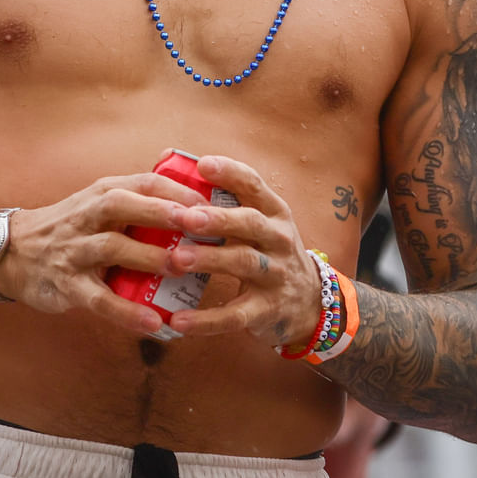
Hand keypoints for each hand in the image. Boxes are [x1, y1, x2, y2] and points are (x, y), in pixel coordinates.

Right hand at [0, 171, 214, 333]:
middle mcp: (87, 216)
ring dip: (149, 258)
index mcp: (102, 193)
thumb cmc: (71, 227)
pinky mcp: (67, 285)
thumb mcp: (98, 200)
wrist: (13, 252)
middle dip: (163, 214)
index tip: (214, 202)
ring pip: (112, 249)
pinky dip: (126, 311)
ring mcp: (74, 250)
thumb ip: (137, 192)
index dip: (179, 190)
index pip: (143, 182)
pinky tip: (154, 322)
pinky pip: (99, 299)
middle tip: (201, 226)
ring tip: (183, 269)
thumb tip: (179, 167)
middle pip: (125, 206)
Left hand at [161, 155, 323, 351]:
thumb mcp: (258, 222)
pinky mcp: (266, 310)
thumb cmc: (266, 251)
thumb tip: (167, 158)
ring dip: (209, 260)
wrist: (309, 303)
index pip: (255, 185)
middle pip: (250, 223)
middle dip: (218, 219)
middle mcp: (279, 239)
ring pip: (243, 263)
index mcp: (273, 212)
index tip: (202, 164)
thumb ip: (221, 197)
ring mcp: (276, 275)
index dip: (230, 173)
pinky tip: (177, 320)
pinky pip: (235, 315)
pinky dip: (206, 320)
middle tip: (185, 217)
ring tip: (176, 259)